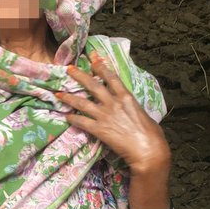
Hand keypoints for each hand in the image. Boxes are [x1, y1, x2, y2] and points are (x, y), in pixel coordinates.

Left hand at [56, 52, 169, 175]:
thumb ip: (132, 107)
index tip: (92, 58)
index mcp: (127, 97)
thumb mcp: (143, 113)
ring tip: (58, 93)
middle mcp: (113, 103)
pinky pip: (82, 121)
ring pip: (82, 102)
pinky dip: (72, 118)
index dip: (100, 66)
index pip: (111, 77)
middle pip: (93, 85)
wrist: (148, 151)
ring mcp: (105, 115)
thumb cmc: (152, 134)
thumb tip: (129, 106)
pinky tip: (65, 116)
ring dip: (69, 97)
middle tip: (69, 69)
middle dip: (80, 76)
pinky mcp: (99, 129)